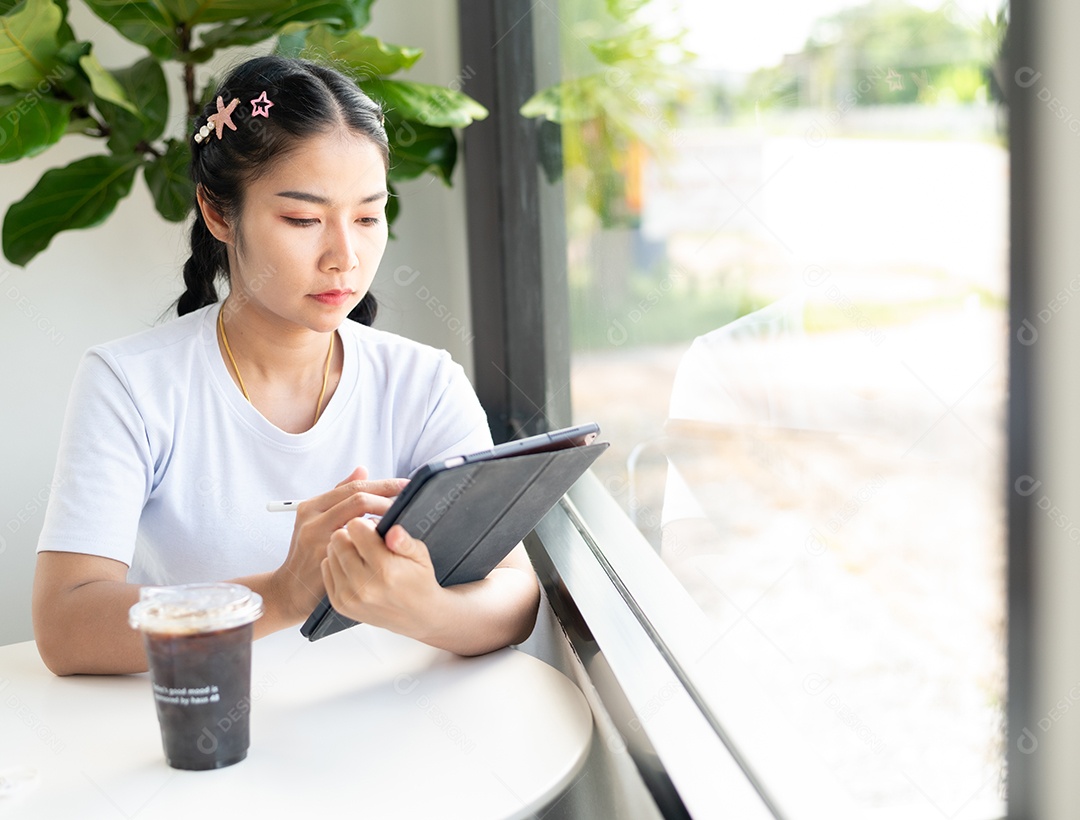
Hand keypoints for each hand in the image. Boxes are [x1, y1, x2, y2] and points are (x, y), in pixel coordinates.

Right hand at [270, 467, 408, 621]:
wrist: (292, 589)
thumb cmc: (309, 552)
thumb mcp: (318, 520)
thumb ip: (340, 496)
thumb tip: (362, 470)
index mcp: (312, 507)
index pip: (354, 487)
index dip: (383, 484)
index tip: (405, 485)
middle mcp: (312, 521)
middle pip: (358, 500)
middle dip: (387, 499)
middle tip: (406, 502)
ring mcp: (318, 542)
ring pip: (360, 522)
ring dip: (384, 520)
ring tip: (399, 519)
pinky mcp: (326, 562)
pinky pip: (358, 546)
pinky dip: (375, 540)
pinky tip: (386, 541)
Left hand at [321, 519, 444, 639]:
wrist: (416, 616)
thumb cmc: (417, 582)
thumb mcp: (420, 556)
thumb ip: (404, 541)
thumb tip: (393, 530)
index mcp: (385, 569)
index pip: (356, 529)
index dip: (365, 524)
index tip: (372, 530)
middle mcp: (364, 585)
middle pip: (338, 538)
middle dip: (352, 535)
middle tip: (366, 543)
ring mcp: (349, 596)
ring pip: (330, 552)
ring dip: (343, 549)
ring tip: (362, 557)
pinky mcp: (339, 604)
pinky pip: (326, 568)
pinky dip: (338, 564)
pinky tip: (354, 569)